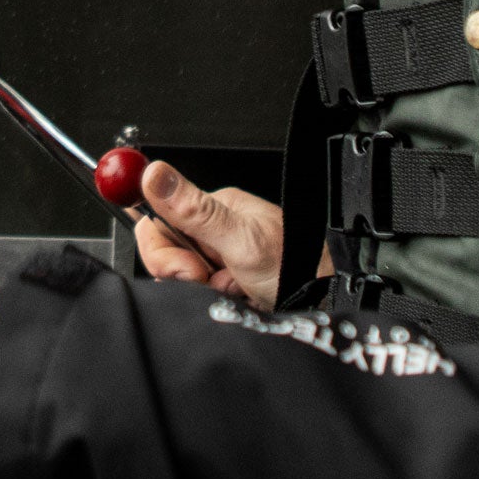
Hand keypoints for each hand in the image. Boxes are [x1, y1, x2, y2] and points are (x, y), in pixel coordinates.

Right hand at [133, 160, 323, 309]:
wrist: (324, 302)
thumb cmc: (297, 265)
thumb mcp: (240, 239)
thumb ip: (194, 211)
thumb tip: (154, 174)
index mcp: (214, 208)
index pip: (159, 222)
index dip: (163, 251)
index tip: (185, 268)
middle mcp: (214, 230)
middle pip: (168, 255)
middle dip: (188, 276)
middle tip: (215, 280)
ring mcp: (219, 258)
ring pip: (182, 280)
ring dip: (206, 292)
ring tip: (236, 289)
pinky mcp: (224, 284)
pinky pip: (200, 297)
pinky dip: (217, 303)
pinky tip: (239, 299)